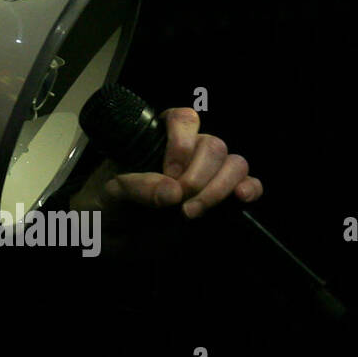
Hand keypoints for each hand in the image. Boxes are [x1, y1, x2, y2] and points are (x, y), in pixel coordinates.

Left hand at [71, 107, 262, 221]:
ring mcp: (208, 174)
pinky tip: (240, 199)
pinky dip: (250, 189)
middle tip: (178, 202)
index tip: (170, 172)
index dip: (182, 143)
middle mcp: (188, 150)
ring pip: (234, 162)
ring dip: (218, 187)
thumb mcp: (109, 193)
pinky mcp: (223, 198)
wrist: (112, 237)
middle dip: (198, 176)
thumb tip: (173, 191)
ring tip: (191, 212)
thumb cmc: (107, 204)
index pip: (182, 119)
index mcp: (158, 138)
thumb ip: (136, 187)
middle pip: (213, 145)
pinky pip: (249, 184)